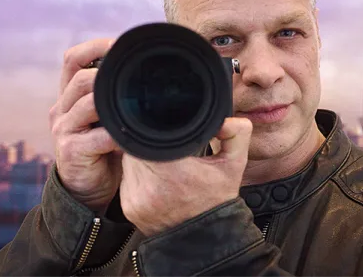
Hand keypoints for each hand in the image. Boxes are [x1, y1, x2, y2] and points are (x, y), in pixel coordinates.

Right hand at [49, 38, 121, 212]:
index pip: (72, 59)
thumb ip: (114, 95)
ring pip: (87, 103)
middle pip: (81, 78)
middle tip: (135, 78)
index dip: (94, 47)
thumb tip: (148, 70)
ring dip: (114, 103)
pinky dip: (118, 134)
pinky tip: (132, 136)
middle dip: (108, 75)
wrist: (87, 189)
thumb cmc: (103, 147)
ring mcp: (63, 129)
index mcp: (70, 95)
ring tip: (136, 106)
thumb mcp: (105, 115)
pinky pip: (97, 136)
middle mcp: (61, 108)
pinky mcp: (70, 151)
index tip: (119, 44)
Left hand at [119, 116, 252, 236]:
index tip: (168, 127)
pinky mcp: (128, 207)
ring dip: (141, 154)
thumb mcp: (235, 164)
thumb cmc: (218, 201)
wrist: (205, 242)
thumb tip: (224, 118)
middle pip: (135, 146)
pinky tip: (156, 175)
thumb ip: (235, 133)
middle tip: (168, 143)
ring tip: (162, 159)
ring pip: (128, 160)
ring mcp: (135, 198)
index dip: (155, 127)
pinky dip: (138, 171)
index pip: (148, 136)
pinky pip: (126, 177)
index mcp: (174, 172)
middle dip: (149, 140)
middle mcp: (148, 187)